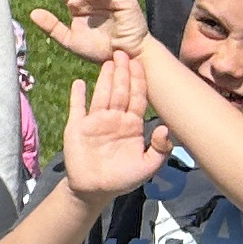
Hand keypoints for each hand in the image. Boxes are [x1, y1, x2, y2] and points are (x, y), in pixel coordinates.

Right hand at [60, 44, 167, 202]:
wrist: (95, 190)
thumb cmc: (123, 178)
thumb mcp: (148, 167)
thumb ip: (159, 148)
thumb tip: (166, 128)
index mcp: (132, 125)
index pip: (137, 98)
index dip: (139, 81)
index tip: (140, 63)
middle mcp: (114, 119)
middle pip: (119, 91)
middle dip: (123, 72)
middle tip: (123, 53)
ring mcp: (95, 121)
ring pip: (101, 95)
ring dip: (104, 78)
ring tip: (108, 61)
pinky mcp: (76, 128)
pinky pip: (76, 108)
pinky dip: (77, 96)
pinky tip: (78, 83)